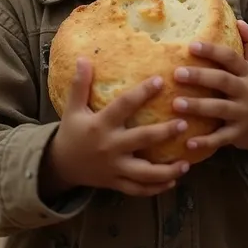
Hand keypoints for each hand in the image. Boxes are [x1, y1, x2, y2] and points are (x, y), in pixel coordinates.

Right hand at [47, 58, 189, 196]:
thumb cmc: (71, 132)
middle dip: (164, 133)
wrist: (61, 166)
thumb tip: (83, 58)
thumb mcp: (73, 108)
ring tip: (186, 163)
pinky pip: (139, 189)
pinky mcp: (117, 183)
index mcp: (101, 125)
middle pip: (142, 139)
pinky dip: (156, 188)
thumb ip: (79, 84)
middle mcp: (110, 147)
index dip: (142, 92)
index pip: (124, 106)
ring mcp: (115, 168)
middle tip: (184, 124)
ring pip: (144, 173)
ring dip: (167, 170)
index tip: (160, 80)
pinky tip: (173, 181)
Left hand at [172, 21, 247, 156]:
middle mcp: (246, 91)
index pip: (231, 58)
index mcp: (247, 73)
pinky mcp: (237, 135)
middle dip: (200, 77)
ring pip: (219, 109)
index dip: (213, 51)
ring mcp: (242, 114)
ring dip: (198, 107)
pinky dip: (205, 142)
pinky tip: (186, 141)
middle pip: (223, 81)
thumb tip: (240, 21)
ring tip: (176, 104)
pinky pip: (220, 139)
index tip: (191, 45)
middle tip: (176, 73)